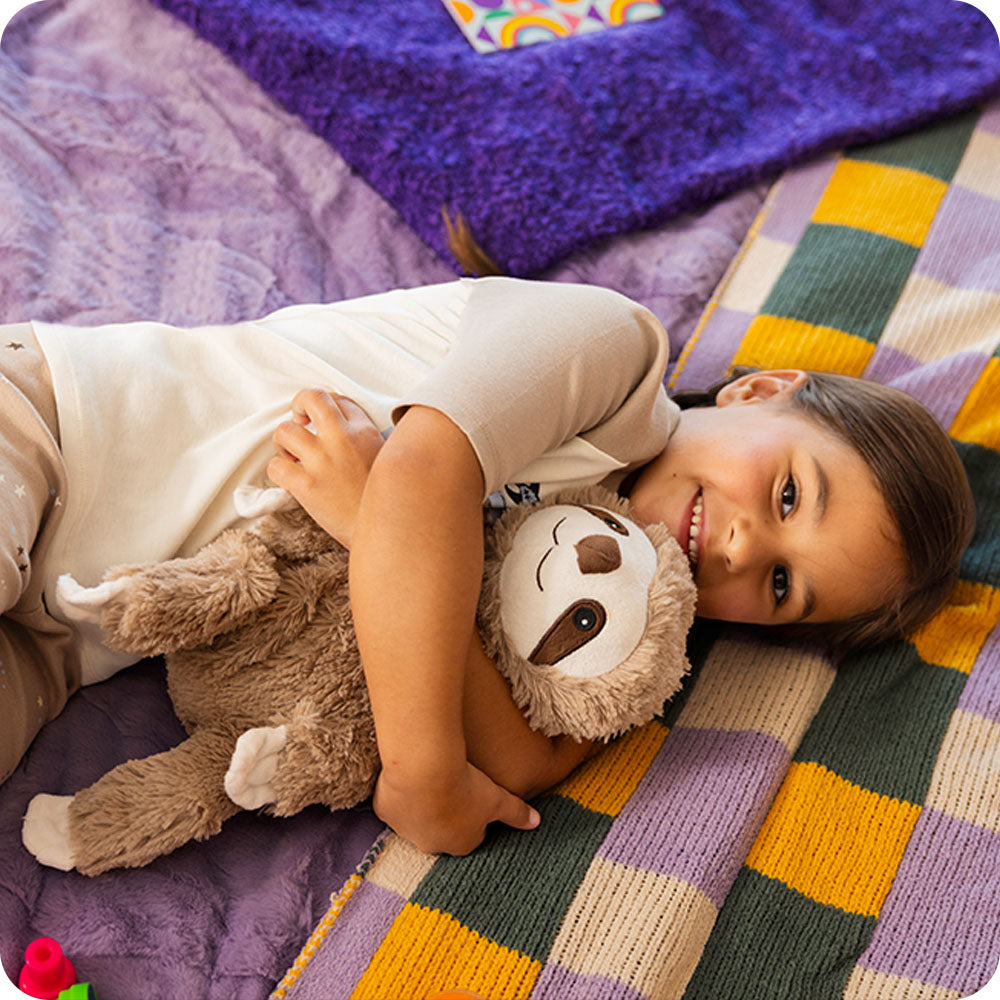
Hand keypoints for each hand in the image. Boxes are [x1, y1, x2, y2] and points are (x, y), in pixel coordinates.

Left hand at [267, 389, 383, 547]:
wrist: (387, 532)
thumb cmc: (384, 499)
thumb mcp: (386, 459)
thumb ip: (367, 439)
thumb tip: (349, 431)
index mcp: (364, 431)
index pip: (337, 399)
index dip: (326, 408)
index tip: (322, 422)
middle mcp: (343, 439)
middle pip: (311, 398)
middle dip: (299, 405)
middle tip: (299, 421)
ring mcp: (323, 462)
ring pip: (284, 431)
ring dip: (283, 443)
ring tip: (293, 457)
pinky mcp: (307, 486)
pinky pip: (276, 467)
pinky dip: (279, 473)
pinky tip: (291, 480)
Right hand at [373, 759, 540, 855]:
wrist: (425, 768)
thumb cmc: (466, 786)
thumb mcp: (498, 798)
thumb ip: (516, 812)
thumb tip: (537, 822)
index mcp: (461, 845)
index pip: (470, 834)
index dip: (473, 814)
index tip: (473, 795)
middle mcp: (431, 844)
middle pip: (441, 830)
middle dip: (445, 812)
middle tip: (450, 785)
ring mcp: (405, 830)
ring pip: (415, 819)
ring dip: (421, 804)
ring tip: (427, 778)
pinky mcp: (386, 813)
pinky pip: (393, 805)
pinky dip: (398, 793)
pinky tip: (407, 776)